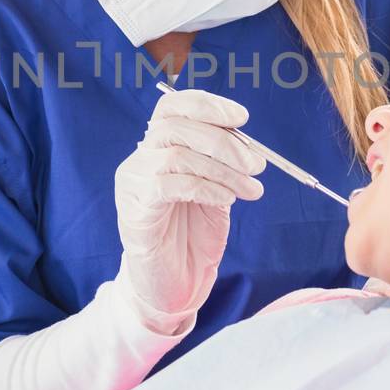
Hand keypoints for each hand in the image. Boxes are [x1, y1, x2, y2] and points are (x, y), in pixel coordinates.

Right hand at [115, 89, 265, 334]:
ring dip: (222, 169)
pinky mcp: (134, 211)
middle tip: (256, 164)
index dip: (206, 104)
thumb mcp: (216, 190)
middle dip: (223, 141)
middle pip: (176, 126)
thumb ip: (223, 163)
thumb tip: (248, 143)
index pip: (172, 106)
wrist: (175, 285)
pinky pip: (169, 185)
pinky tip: (226, 200)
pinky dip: (206, 188)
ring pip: (175, 154)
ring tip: (250, 189)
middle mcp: (140, 160)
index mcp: (158, 148)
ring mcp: (133, 184)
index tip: (242, 117)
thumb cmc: (194, 236)